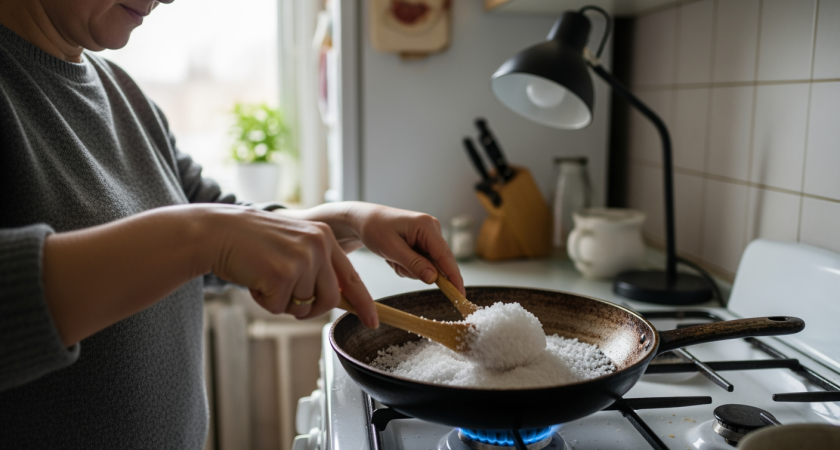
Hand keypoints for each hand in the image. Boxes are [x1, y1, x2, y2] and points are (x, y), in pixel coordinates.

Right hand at [206, 205, 377, 327]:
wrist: (217, 232)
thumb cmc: (251, 241)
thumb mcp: (294, 243)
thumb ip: (317, 265)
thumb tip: (337, 298)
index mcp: (324, 237)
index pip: (352, 277)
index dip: (364, 303)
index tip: (373, 320)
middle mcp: (318, 246)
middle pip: (330, 299)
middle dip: (310, 308)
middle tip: (286, 297)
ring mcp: (302, 260)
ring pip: (304, 306)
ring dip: (282, 302)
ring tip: (265, 279)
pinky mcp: (282, 274)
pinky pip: (280, 307)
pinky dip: (265, 302)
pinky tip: (254, 280)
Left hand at [277, 202, 464, 295]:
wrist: (363, 220)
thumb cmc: (374, 229)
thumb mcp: (391, 249)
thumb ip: (414, 264)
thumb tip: (434, 278)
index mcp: (427, 226)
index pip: (445, 256)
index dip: (454, 277)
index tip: (460, 295)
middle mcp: (432, 229)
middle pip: (437, 264)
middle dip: (416, 270)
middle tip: (395, 263)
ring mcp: (429, 236)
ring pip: (428, 267)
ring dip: (409, 269)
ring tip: (392, 257)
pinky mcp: (424, 242)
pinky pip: (422, 264)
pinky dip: (407, 266)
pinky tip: (395, 256)